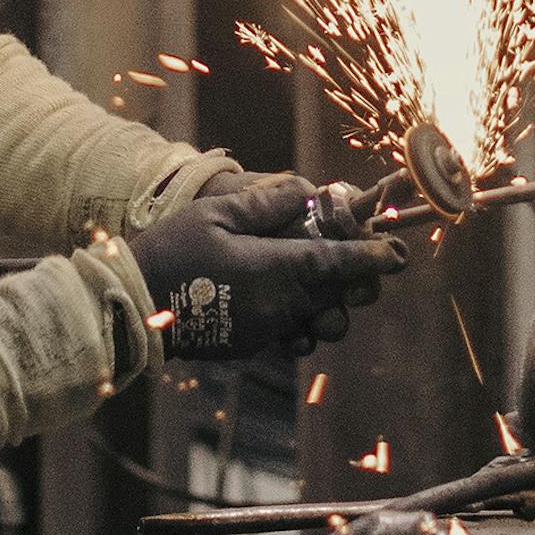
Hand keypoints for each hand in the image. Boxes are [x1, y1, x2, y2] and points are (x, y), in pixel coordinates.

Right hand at [127, 174, 406, 359]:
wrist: (135, 306)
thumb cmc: (172, 252)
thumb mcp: (216, 213)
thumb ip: (266, 202)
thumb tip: (307, 192)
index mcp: (274, 269)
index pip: (338, 263)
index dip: (372, 257)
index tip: (398, 253)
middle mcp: (279, 304)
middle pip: (338, 295)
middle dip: (355, 277)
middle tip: (354, 253)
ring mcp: (266, 328)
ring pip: (320, 317)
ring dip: (327, 298)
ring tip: (312, 274)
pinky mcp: (252, 343)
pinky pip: (293, 330)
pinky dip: (299, 314)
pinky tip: (279, 292)